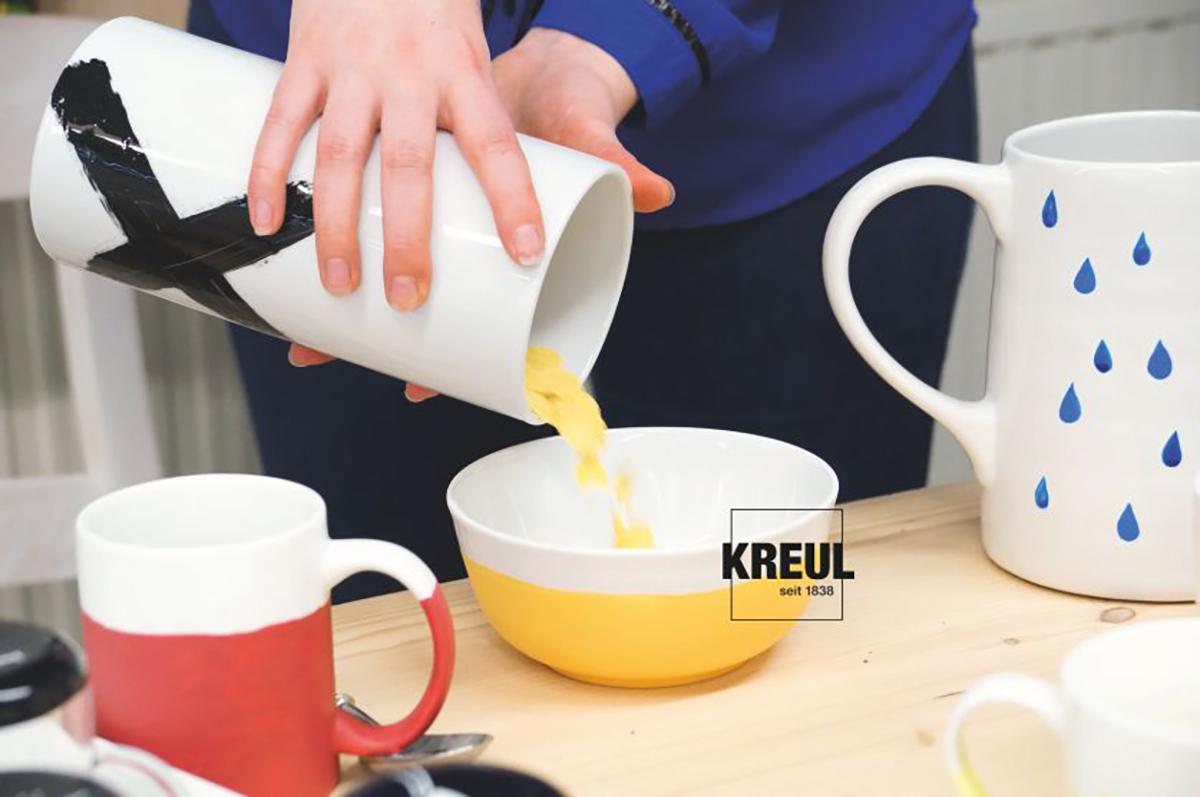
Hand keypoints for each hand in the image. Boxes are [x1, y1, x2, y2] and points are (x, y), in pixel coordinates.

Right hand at [285, 25, 673, 401]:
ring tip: (340, 287)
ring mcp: (351, 67)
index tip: (527, 258)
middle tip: (409, 300)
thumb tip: (660, 196)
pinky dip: (267, 171)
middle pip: (408, 169)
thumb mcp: (502, 61)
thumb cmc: (447, 16)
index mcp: (468, 76)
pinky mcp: (305, 58)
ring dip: (333, 224)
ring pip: (335, 154)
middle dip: (406, 239)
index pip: (498, 147)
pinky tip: (263, 221)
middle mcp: (408, 75)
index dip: (514, 202)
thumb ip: (566, 136)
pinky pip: (280, 121)